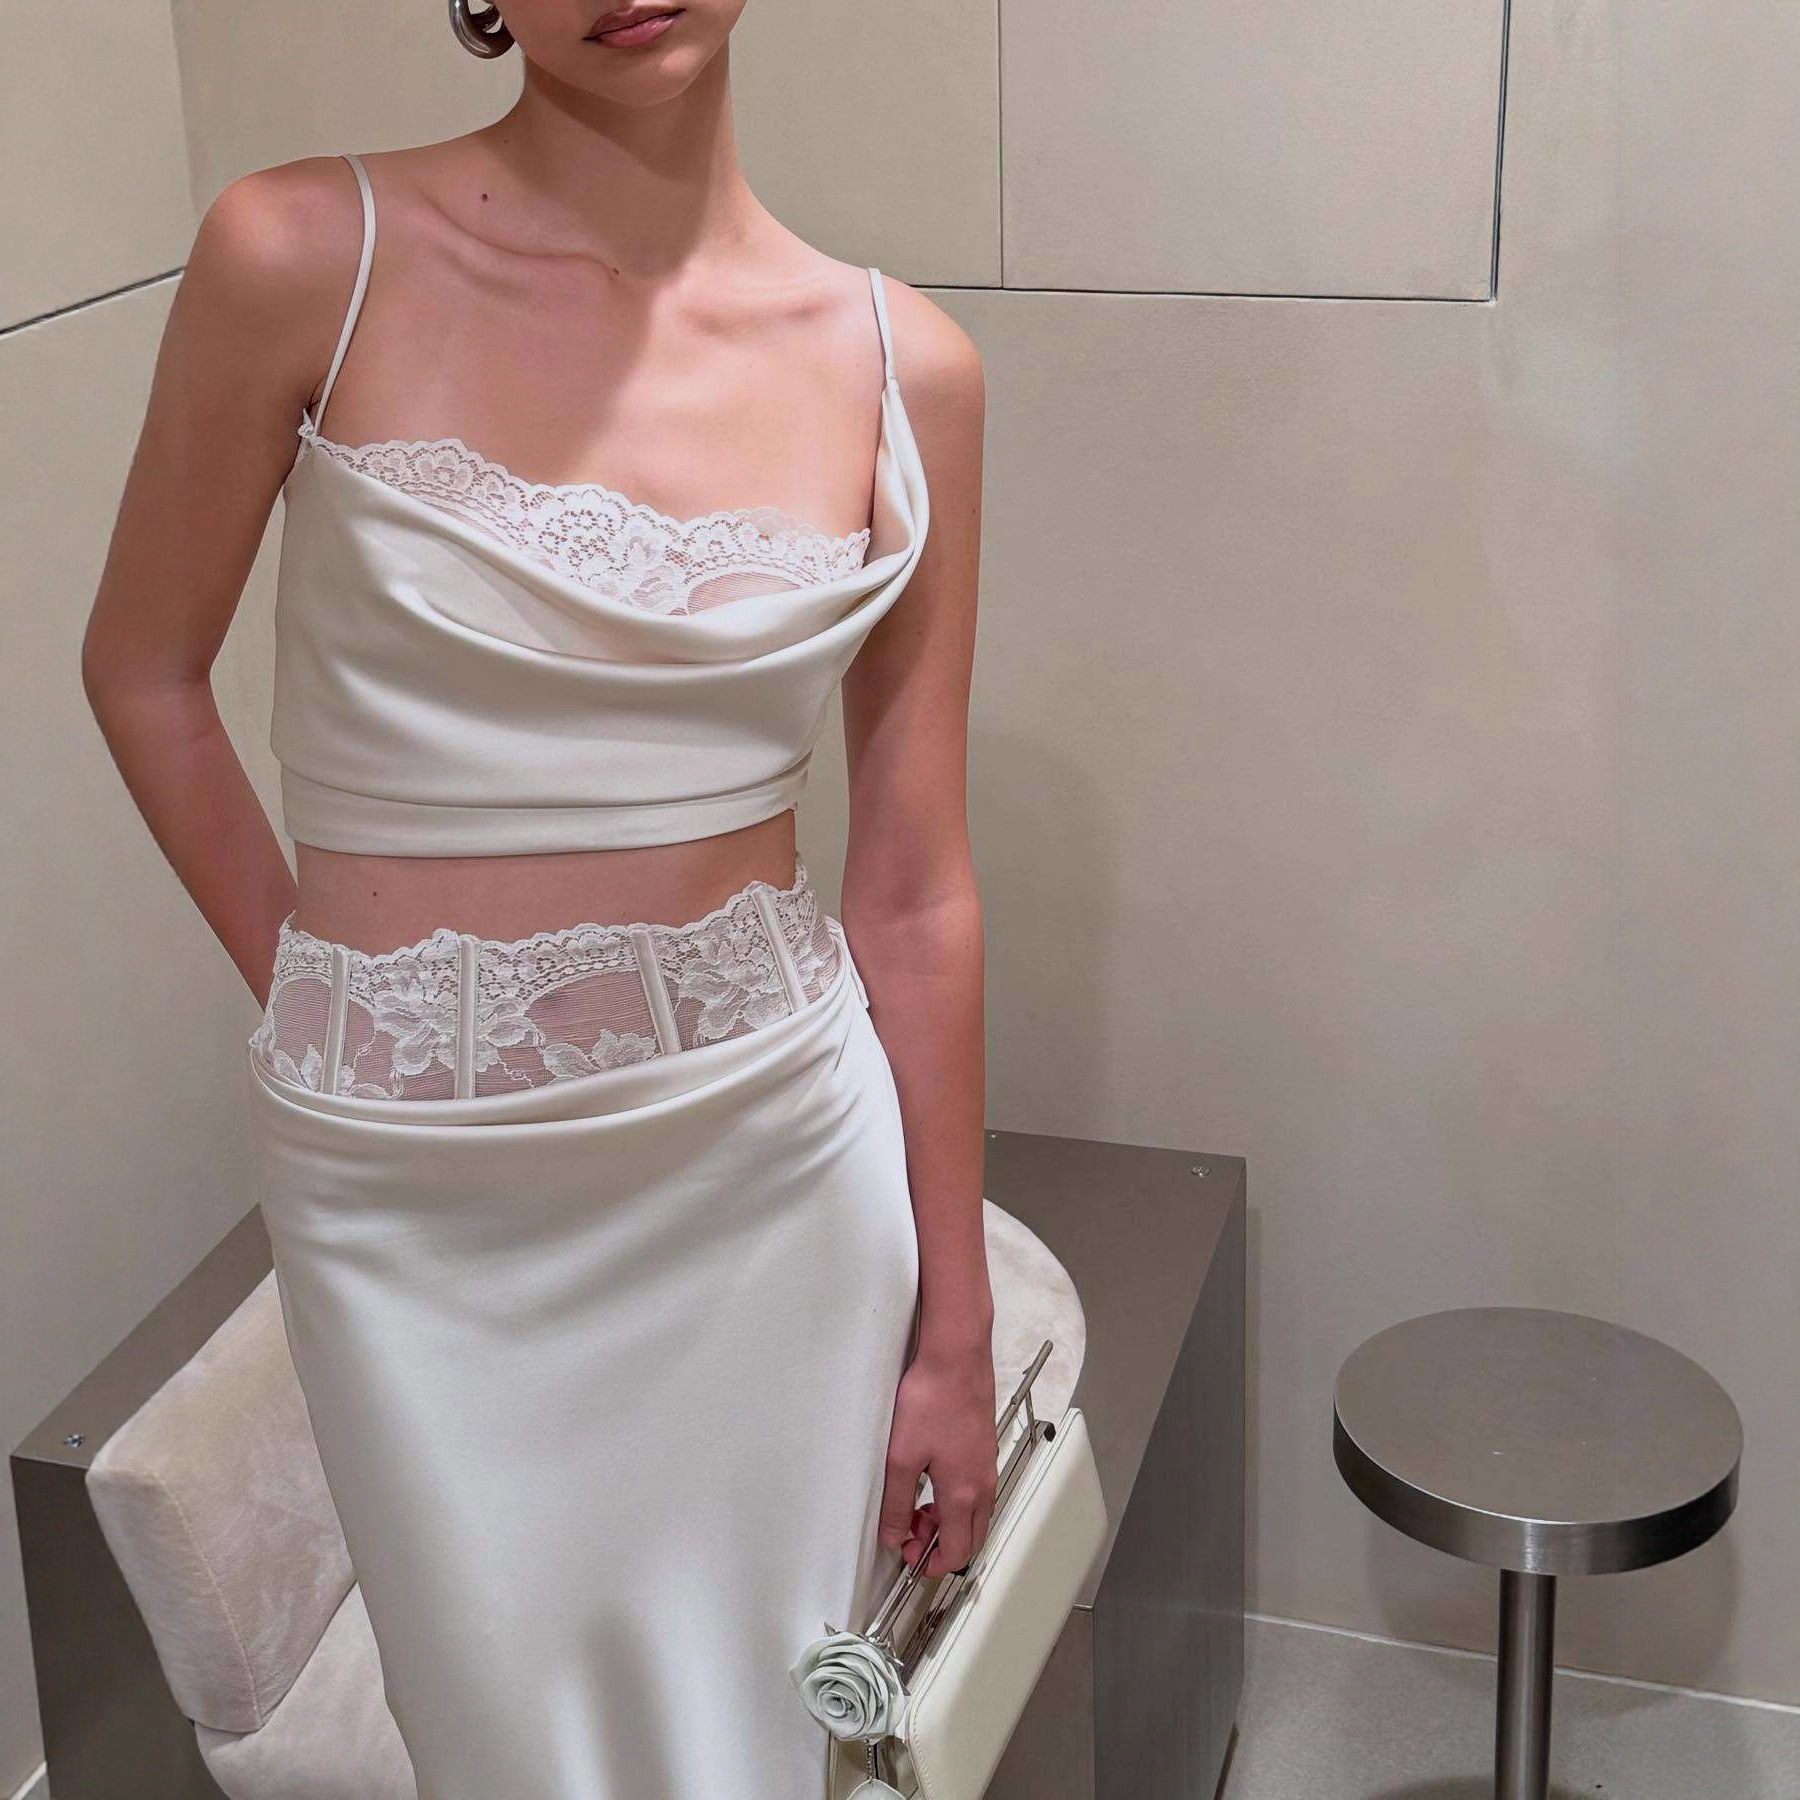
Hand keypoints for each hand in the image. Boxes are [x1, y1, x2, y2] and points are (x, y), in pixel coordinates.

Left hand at [878, 1331, 997, 1579]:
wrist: (956, 1358)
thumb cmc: (933, 1399)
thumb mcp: (902, 1457)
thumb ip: (896, 1502)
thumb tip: (893, 1534)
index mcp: (963, 1493)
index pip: (958, 1551)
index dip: (934, 1564)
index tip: (911, 1557)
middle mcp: (983, 1483)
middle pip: (972, 1537)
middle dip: (942, 1545)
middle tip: (912, 1534)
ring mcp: (987, 1464)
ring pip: (976, 1513)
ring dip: (949, 1521)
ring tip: (917, 1504)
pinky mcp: (984, 1446)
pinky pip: (977, 1489)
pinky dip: (957, 1498)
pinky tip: (932, 1477)